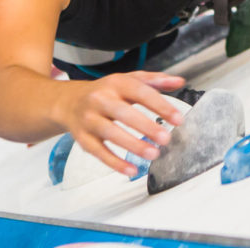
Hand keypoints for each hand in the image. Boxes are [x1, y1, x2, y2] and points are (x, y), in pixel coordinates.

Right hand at [61, 70, 185, 175]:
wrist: (69, 102)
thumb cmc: (106, 92)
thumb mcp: (128, 80)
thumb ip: (154, 81)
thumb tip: (179, 81)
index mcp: (115, 83)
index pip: (140, 91)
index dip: (160, 105)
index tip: (178, 119)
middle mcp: (100, 99)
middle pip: (123, 113)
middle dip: (146, 126)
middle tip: (166, 138)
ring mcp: (89, 119)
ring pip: (110, 133)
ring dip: (132, 145)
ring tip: (153, 154)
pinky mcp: (83, 139)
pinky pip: (99, 152)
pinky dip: (115, 163)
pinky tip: (132, 170)